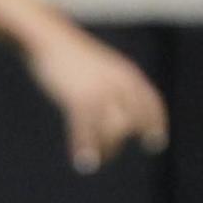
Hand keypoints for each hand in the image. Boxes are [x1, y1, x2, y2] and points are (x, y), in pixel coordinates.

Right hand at [25, 22, 169, 172]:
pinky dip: (86, 148)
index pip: (150, 102)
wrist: (48, 39)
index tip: (155, 143)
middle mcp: (119, 83)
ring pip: (113, 130)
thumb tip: (118, 115)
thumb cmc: (73, 56)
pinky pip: (87, 130)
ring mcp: (100, 91)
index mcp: (127, 74)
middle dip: (119, 141)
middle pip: (130, 122)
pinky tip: (84, 163)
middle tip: (107, 154)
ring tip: (96, 161)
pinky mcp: (79, 98)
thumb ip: (113, 86)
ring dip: (106, 150)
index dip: (154, 124)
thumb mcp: (101, 67)